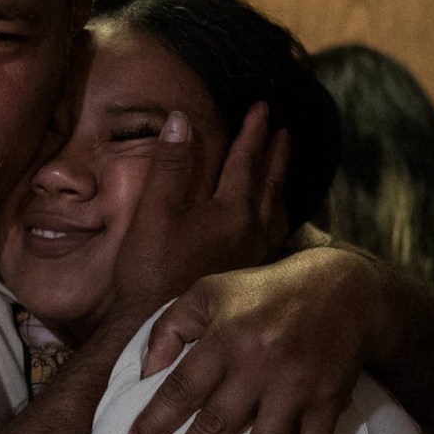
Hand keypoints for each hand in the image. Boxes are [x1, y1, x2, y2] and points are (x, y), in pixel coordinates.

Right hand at [102, 104, 289, 328]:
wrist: (155, 326)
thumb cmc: (148, 271)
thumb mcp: (152, 213)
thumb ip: (169, 166)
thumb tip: (180, 120)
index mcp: (230, 212)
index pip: (245, 161)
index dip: (253, 132)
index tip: (263, 107)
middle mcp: (252, 231)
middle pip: (271, 183)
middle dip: (276, 154)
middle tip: (284, 131)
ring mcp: (255, 256)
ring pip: (278, 211)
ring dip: (281, 184)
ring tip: (283, 170)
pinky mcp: (252, 276)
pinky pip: (276, 235)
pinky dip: (279, 215)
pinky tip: (274, 219)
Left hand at [127, 245, 381, 433]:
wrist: (342, 290)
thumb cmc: (263, 293)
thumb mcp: (210, 291)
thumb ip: (171, 327)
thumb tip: (144, 370)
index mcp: (225, 338)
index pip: (182, 386)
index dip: (155, 420)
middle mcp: (258, 366)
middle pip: (218, 424)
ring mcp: (295, 388)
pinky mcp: (327, 403)